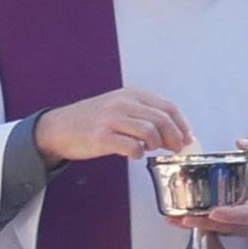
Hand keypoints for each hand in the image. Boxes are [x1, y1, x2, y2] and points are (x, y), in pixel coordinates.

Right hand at [34, 87, 193, 162]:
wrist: (59, 127)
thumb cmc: (94, 120)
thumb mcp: (121, 109)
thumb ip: (146, 117)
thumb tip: (175, 134)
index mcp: (132, 94)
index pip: (168, 107)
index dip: (182, 125)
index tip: (187, 138)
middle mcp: (123, 103)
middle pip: (162, 120)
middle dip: (174, 137)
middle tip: (176, 149)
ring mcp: (111, 119)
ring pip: (149, 132)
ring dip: (155, 145)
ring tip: (149, 149)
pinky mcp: (101, 136)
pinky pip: (130, 146)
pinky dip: (137, 153)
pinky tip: (134, 154)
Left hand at [170, 135, 247, 240]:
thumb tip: (242, 143)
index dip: (231, 215)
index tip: (214, 213)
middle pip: (228, 226)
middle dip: (204, 223)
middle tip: (184, 218)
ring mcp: (244, 229)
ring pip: (219, 231)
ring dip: (196, 225)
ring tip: (174, 219)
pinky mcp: (235, 230)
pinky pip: (216, 230)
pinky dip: (199, 224)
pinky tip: (179, 219)